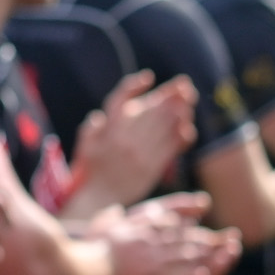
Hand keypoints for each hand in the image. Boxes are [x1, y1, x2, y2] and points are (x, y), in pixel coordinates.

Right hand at [72, 74, 197, 207]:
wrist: (99, 198)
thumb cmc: (91, 170)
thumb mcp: (85, 146)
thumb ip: (91, 129)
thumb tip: (99, 115)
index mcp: (108, 131)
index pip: (121, 101)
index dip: (134, 86)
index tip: (148, 76)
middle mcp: (125, 139)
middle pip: (150, 111)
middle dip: (169, 96)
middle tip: (185, 85)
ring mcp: (140, 153)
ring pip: (163, 127)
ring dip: (179, 112)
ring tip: (189, 101)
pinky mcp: (152, 166)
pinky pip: (169, 148)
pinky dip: (180, 137)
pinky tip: (188, 128)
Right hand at [92, 194, 236, 274]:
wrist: (81, 271)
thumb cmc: (86, 250)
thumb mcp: (98, 226)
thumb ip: (110, 216)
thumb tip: (116, 209)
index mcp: (138, 229)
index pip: (169, 223)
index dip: (186, 224)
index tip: (198, 225)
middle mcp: (149, 241)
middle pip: (184, 238)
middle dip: (207, 238)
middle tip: (227, 239)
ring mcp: (152, 259)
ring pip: (186, 255)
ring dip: (205, 255)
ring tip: (222, 255)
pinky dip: (190, 274)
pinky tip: (202, 274)